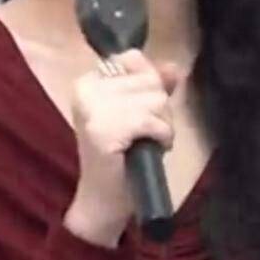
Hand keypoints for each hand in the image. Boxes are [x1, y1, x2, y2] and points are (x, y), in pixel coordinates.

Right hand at [64, 49, 181, 247]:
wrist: (104, 200)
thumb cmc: (123, 156)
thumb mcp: (139, 112)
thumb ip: (154, 85)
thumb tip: (174, 68)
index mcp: (87, 82)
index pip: (133, 59)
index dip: (149, 84)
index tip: (138, 110)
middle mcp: (85, 90)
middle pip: (150, 80)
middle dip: (159, 108)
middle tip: (144, 132)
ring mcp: (92, 110)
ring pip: (156, 98)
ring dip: (162, 123)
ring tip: (146, 141)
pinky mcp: (103, 130)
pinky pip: (152, 120)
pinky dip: (162, 135)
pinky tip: (151, 147)